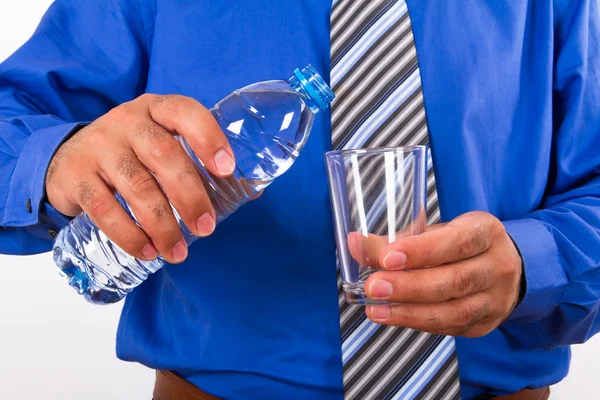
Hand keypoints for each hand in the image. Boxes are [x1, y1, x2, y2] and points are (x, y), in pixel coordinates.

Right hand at [46, 94, 235, 263]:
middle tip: (206, 228)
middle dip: (190, 195)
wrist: (68, 158)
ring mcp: (98, 146)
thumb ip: (199, 164)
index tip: (227, 169)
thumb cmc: (133, 153)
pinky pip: (104, 208)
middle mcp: (127, 121)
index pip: (185, 112)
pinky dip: (129, 234)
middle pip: (164, 154)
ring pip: (137, 186)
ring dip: (163, 225)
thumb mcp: (162, 145)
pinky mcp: (75, 175)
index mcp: (157, 109)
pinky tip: (147, 251)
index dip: (208, 138)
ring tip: (178, 252)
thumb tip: (249, 193)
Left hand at [352, 212, 522, 336]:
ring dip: (410, 312)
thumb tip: (355, 244)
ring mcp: (494, 299)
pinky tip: (391, 316)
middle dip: (410, 286)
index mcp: (485, 232)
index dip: (422, 251)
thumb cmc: (458, 245)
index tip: (388, 257)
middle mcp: (496, 266)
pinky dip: (417, 322)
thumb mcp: (434, 232)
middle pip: (455, 281)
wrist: (502, 269)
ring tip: (376, 308)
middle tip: (373, 286)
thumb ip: (396, 240)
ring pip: (454, 311)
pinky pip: (450, 327)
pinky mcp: (484, 324)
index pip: (457, 242)